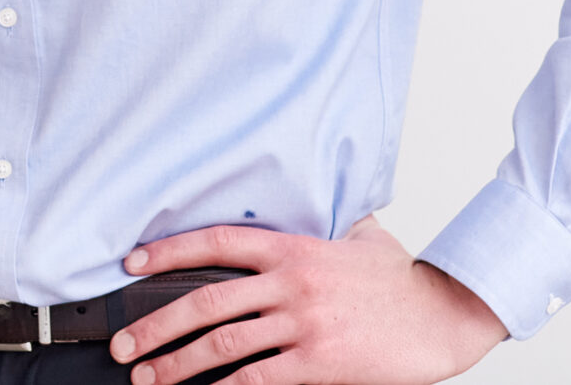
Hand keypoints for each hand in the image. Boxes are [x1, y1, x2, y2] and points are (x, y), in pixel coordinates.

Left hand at [108, 214, 505, 384]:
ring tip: (148, 379)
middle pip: (204, 302)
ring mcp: (303, 323)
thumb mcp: (358, 236)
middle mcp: (290, 283)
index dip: (166, 252)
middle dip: (154, 326)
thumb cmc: (401, 280)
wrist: (446, 315)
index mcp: (292, 248)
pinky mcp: (320, 362)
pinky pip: (258, 378)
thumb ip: (325, 222)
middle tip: (123, 345)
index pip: (214, 242)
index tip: (130, 266)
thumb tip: (316, 203)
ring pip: (222, 344)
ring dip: (177, 365)